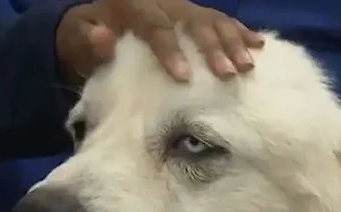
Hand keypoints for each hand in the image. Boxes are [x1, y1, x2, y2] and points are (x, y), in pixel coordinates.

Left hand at [55, 0, 263, 83]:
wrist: (100, 18)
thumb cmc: (91, 38)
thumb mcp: (81, 40)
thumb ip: (90, 41)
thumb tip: (101, 36)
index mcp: (133, 6)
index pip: (155, 27)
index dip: (169, 50)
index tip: (183, 76)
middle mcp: (162, 2)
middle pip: (191, 22)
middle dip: (210, 48)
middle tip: (226, 74)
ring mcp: (181, 5)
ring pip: (211, 19)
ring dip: (232, 42)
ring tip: (247, 66)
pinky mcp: (194, 13)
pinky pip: (220, 18)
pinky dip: (241, 31)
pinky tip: (260, 44)